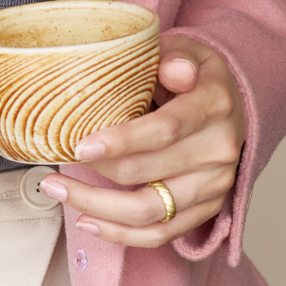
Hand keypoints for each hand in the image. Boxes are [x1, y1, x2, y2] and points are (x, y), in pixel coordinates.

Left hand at [38, 36, 246, 246]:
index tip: (81, 147)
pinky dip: (119, 234)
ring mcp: (214, 185)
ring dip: (97, 207)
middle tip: (55, 169)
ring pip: (148, 211)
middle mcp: (218, 149)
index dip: (121, 142)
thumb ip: (174, 56)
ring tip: (60, 194)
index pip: (164, 130)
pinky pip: (159, 234)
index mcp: (213, 104)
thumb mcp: (188, 51)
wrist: (231, 108)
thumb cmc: (196, 78)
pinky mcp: (206, 210)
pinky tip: (88, 222)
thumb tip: (170, 68)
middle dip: (95, 173)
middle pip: (147, 172)